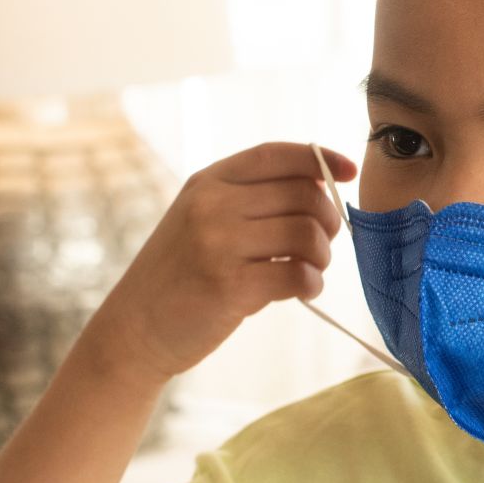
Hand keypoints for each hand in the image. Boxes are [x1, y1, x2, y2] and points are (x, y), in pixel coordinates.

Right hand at [77, 141, 355, 388]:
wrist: (134, 328)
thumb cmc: (181, 275)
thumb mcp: (201, 220)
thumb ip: (250, 201)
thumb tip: (321, 189)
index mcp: (207, 183)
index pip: (275, 155)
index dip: (319, 158)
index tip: (348, 170)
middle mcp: (212, 206)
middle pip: (302, 195)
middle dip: (327, 220)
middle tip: (320, 244)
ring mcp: (219, 244)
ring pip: (306, 233)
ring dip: (321, 255)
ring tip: (309, 269)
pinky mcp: (230, 286)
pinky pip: (298, 274)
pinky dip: (312, 283)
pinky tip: (303, 290)